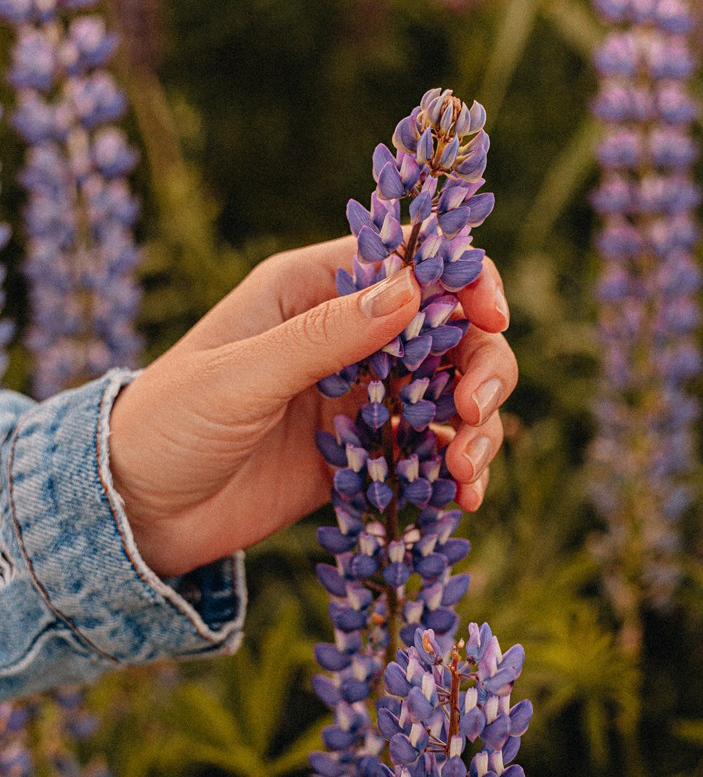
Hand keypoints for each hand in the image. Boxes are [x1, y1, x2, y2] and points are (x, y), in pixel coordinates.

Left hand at [109, 236, 517, 575]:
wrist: (137, 513)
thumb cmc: (168, 424)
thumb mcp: (238, 376)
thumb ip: (322, 337)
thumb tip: (413, 291)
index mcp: (310, 290)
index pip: (407, 263)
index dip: (462, 278)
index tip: (491, 316)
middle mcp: (343, 337)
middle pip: (447, 333)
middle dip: (479, 367)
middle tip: (471, 413)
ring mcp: (357, 399)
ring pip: (448, 396)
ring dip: (475, 428)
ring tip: (463, 474)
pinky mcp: (361, 457)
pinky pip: (426, 454)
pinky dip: (453, 471)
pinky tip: (461, 499)